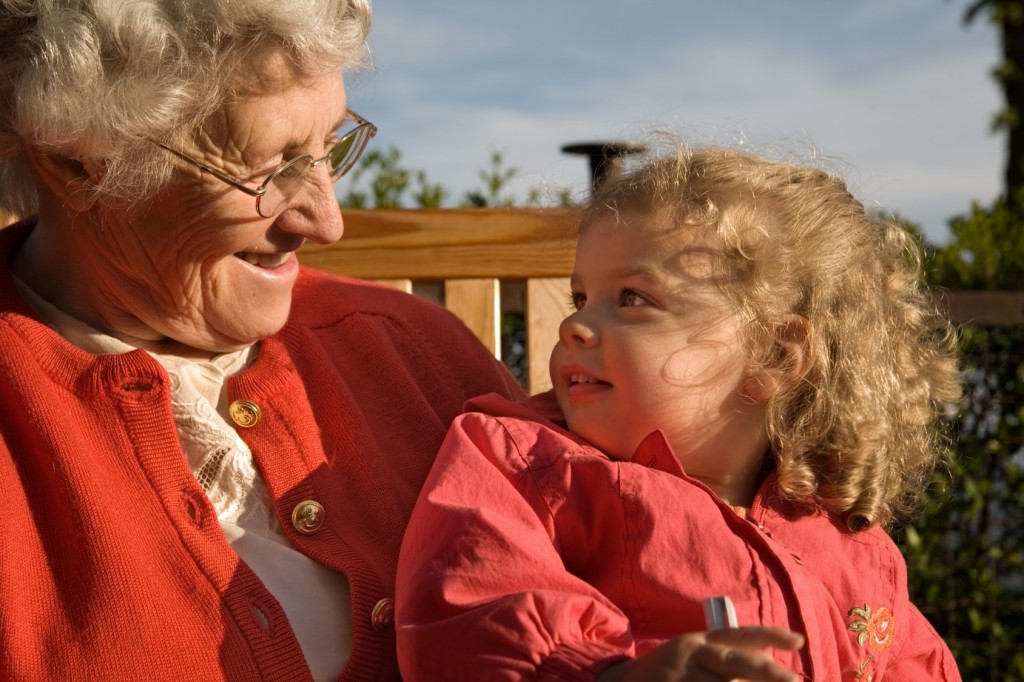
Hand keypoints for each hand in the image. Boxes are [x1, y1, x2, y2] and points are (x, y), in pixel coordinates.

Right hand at [594, 626, 804, 681]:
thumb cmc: (669, 672)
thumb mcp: (693, 654)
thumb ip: (726, 655)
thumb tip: (772, 664)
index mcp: (699, 642)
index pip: (738, 636)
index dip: (769, 636)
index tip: (799, 641)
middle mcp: (691, 655)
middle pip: (737, 662)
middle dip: (769, 673)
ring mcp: (680, 678)